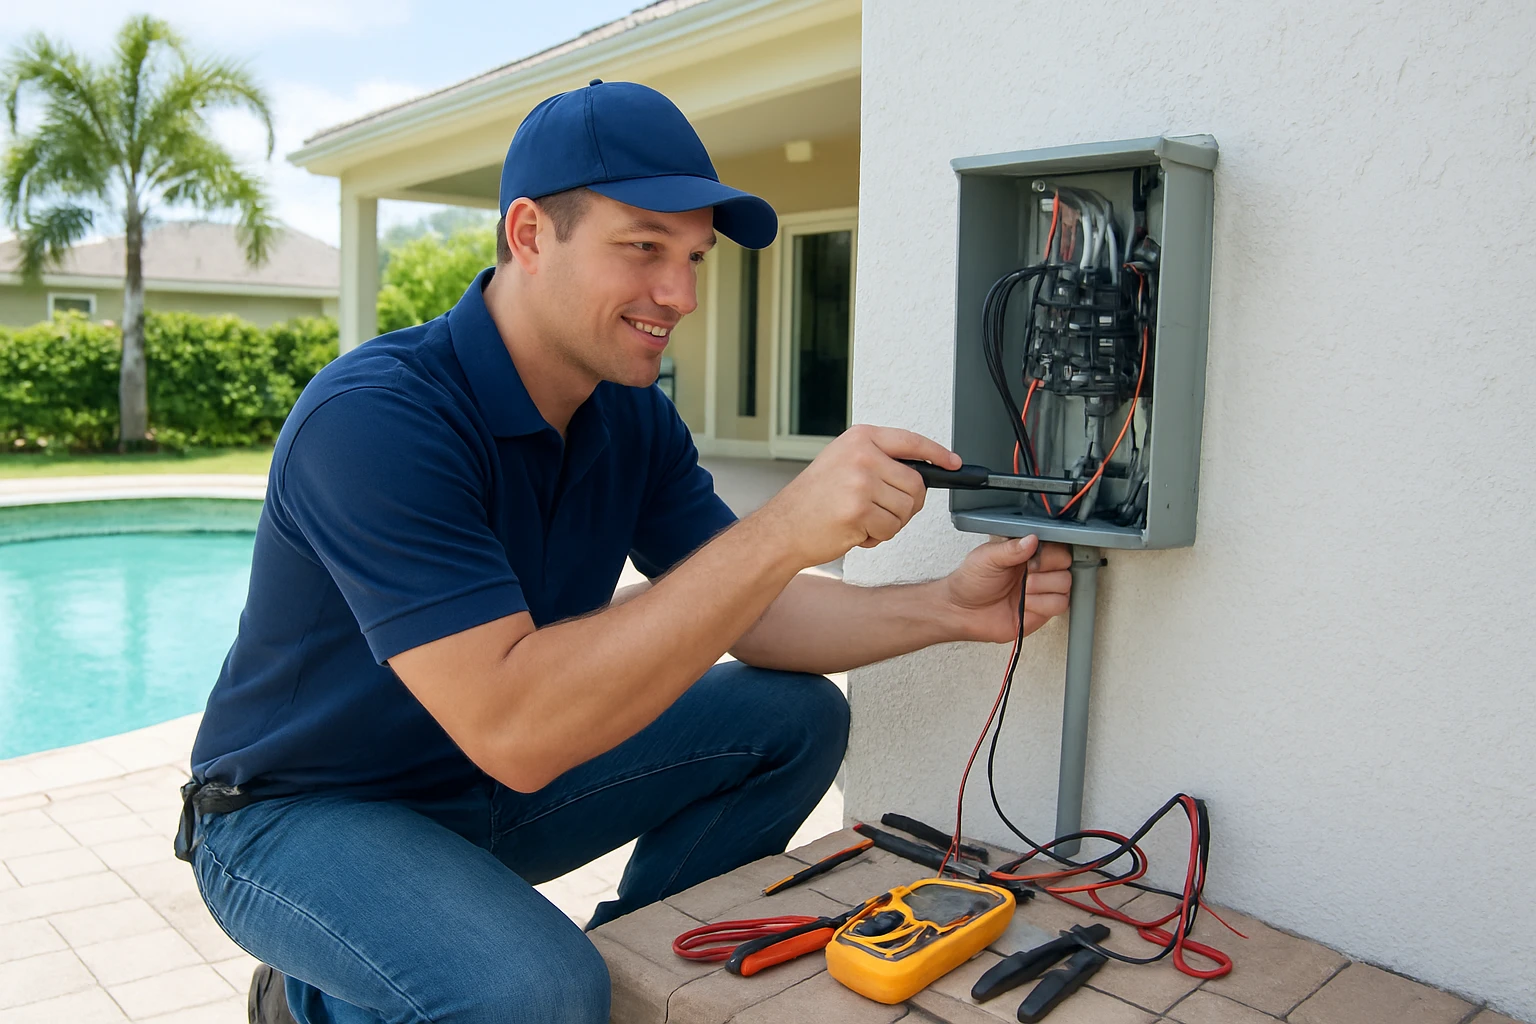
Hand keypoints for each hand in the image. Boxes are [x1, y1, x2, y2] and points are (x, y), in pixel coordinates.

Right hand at [757, 424, 960, 568]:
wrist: (782, 529)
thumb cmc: (813, 501)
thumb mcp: (843, 463)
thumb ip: (880, 462)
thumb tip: (923, 473)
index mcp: (860, 439)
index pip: (910, 441)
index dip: (937, 454)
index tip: (953, 463)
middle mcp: (862, 455)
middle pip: (916, 483)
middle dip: (906, 505)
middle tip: (878, 512)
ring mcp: (860, 481)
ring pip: (906, 510)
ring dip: (889, 523)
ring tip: (860, 519)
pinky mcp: (859, 509)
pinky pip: (891, 529)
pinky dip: (877, 537)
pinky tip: (854, 531)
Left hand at [942, 536, 1071, 642]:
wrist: (962, 612)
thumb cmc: (970, 582)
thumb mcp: (986, 558)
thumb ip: (1010, 548)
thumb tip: (1032, 539)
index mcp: (1026, 553)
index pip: (1056, 545)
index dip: (1049, 552)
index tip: (1032, 559)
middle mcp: (1038, 570)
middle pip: (1066, 564)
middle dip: (1047, 570)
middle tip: (1027, 575)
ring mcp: (1041, 590)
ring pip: (1065, 585)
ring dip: (1043, 588)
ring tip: (1024, 590)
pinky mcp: (1042, 611)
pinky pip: (1059, 605)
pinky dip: (1042, 604)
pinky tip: (1026, 604)